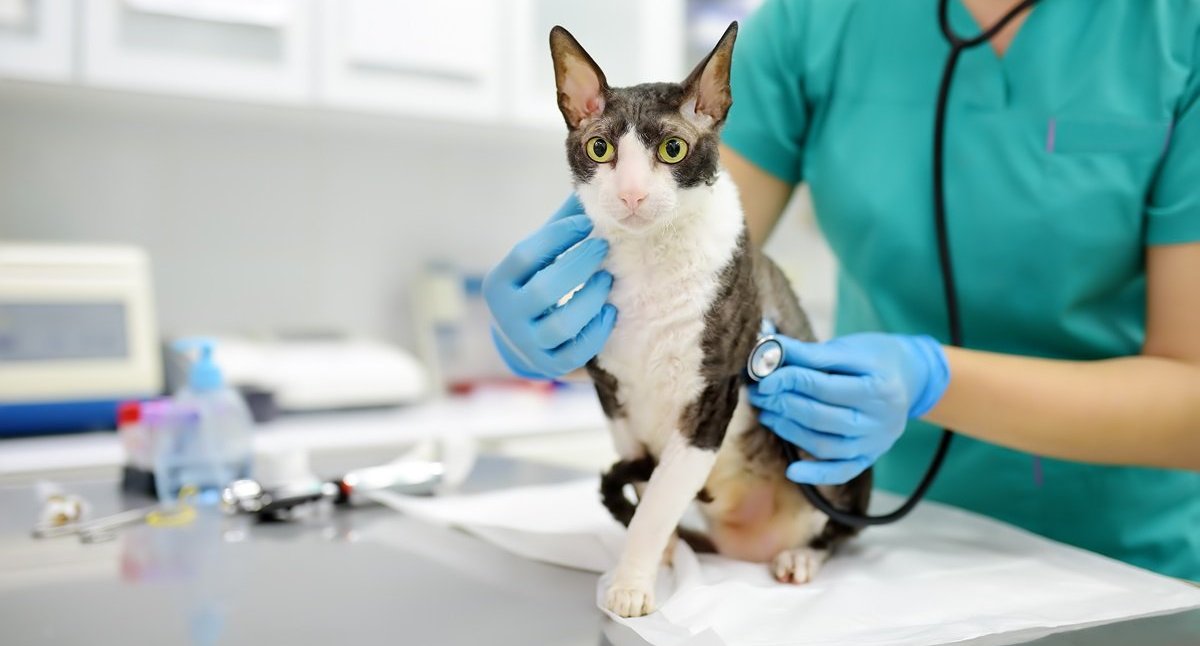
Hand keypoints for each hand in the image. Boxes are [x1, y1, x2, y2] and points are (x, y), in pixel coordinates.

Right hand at [483, 195, 616, 378]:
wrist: (525, 338)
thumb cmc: (539, 282)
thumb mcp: (541, 257)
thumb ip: (561, 226)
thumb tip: (591, 186)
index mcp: (498, 283)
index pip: (525, 254)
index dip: (558, 236)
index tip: (586, 221)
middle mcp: (506, 316)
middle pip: (544, 291)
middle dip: (579, 265)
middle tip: (604, 248)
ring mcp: (527, 344)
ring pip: (562, 325)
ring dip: (591, 299)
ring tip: (607, 280)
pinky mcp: (550, 366)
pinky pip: (578, 353)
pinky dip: (598, 331)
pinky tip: (610, 312)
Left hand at [748, 333, 949, 484]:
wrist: (910, 378)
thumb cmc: (875, 358)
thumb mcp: (848, 348)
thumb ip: (809, 353)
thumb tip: (767, 350)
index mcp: (878, 387)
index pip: (822, 386)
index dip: (788, 381)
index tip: (763, 378)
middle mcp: (880, 420)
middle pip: (820, 417)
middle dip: (783, 405)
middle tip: (759, 394)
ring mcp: (875, 443)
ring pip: (825, 444)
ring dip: (789, 431)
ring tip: (768, 414)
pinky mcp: (869, 457)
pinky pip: (841, 472)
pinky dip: (815, 474)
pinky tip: (791, 470)